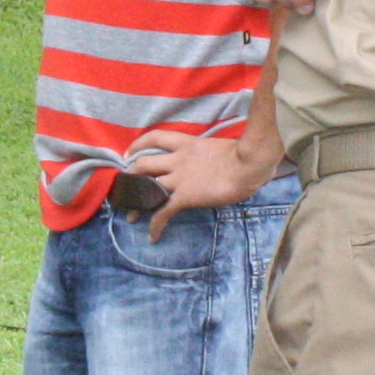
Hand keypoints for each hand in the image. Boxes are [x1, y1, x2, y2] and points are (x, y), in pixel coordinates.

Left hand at [125, 124, 288, 227]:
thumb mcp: (221, 147)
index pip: (155, 137)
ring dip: (136, 204)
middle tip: (126, 187)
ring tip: (130, 216)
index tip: (129, 153)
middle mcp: (177, 160)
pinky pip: (164, 212)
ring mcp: (179, 179)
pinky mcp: (185, 197)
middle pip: (143, 164)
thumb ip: (210, 154)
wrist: (248, 164)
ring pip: (147, 188)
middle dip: (130, 177)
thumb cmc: (243, 154)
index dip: (138, 144)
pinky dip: (155, 225)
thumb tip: (217, 161)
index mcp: (187, 144)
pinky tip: (153, 236)